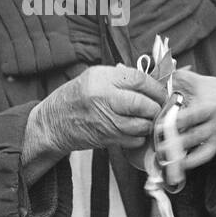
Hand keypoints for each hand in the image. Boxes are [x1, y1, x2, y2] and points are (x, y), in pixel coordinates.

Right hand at [32, 64, 168, 156]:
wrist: (53, 122)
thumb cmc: (76, 97)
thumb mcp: (94, 77)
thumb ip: (121, 78)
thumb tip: (151, 82)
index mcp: (102, 77)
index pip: (139, 79)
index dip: (156, 87)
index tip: (163, 92)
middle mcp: (103, 97)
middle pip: (142, 103)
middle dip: (156, 107)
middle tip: (160, 108)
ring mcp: (104, 119)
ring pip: (140, 124)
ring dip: (149, 123)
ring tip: (149, 119)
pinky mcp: (105, 137)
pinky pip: (133, 139)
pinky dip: (140, 136)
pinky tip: (136, 131)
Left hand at [155, 69, 215, 171]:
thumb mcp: (203, 82)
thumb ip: (182, 77)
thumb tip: (163, 74)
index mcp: (211, 106)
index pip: (192, 116)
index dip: (175, 122)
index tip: (159, 126)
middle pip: (195, 135)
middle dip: (176, 142)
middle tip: (159, 146)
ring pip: (200, 149)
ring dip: (182, 155)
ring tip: (166, 158)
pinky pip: (205, 156)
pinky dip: (193, 162)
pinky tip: (180, 164)